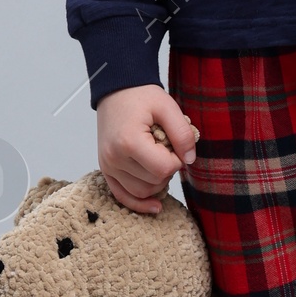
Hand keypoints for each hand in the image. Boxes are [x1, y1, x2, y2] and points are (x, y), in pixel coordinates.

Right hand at [96, 84, 198, 214]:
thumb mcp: (168, 106)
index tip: (175, 146)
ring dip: (157, 182)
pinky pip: (123, 196)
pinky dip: (139, 203)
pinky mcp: (106, 170)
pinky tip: (155, 206)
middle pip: (154, 182)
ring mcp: (108, 166)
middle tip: (167, 149)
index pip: (163, 168)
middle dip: (168, 170)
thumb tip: (190, 160)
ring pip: (141, 192)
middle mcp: (114, 158)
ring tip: (158, 160)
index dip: (177, 160)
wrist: (116, 90)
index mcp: (128, 141)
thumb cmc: (140, 96)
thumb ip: (183, 134)